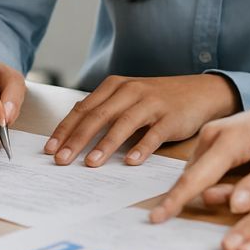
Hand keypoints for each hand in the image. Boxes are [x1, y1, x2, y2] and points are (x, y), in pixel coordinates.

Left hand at [43, 74, 239, 166]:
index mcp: (115, 87)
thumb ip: (104, 110)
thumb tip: (73, 129)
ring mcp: (152, 103)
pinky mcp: (171, 117)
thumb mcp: (128, 98)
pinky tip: (131, 161)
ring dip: (106, 144)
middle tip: (62, 160)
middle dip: (77, 139)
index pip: (84, 109)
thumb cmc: (158, 99)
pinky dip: (142, 147)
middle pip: (98, 116)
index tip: (50, 149)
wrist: (200, 91)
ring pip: (123, 123)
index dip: (65, 130)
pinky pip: (154, 133)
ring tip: (91, 163)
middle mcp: (131, 91)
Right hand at [151, 87, 249, 221]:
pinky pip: (205, 172)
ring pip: (200, 177)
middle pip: (194, 179)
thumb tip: (234, 207)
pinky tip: (249, 178)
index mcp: (230, 139)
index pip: (197, 177)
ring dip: (219, 192)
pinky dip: (219, 184)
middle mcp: (211, 135)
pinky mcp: (209, 142)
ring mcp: (208, 137)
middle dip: (205, 199)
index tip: (156, 218)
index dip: (176, 200)